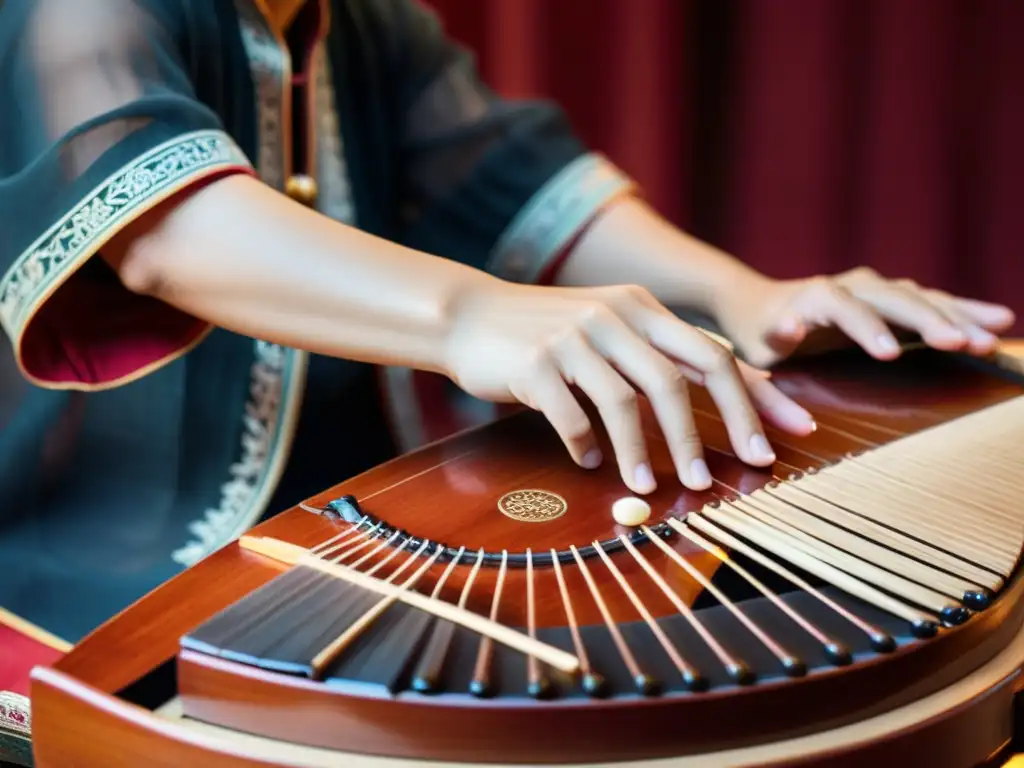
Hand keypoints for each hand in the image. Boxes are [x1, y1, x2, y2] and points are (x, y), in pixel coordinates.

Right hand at [441, 281, 815, 494]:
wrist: (470, 317)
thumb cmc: (550, 334)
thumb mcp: (610, 330)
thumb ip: (659, 357)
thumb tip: (731, 396)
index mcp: (643, 310)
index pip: (714, 353)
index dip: (756, 398)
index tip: (788, 438)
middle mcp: (614, 316)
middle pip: (677, 377)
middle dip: (704, 434)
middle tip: (710, 482)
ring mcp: (573, 337)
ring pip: (624, 401)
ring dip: (641, 452)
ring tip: (648, 487)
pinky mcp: (535, 362)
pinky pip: (570, 414)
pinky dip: (584, 444)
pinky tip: (589, 463)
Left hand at [713, 267, 1014, 368]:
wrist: (759, 304)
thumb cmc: (757, 332)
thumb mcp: (758, 340)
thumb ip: (776, 335)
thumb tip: (789, 328)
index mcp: (816, 296)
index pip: (844, 308)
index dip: (867, 328)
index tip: (889, 353)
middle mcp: (851, 285)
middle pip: (893, 298)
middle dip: (928, 320)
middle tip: (962, 343)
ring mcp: (875, 289)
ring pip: (920, 298)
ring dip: (956, 316)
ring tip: (992, 336)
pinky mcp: (892, 300)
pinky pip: (932, 302)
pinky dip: (964, 310)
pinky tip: (999, 320)